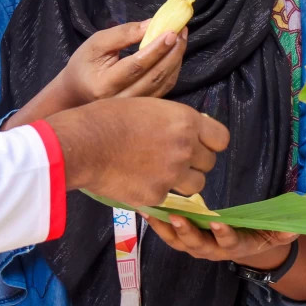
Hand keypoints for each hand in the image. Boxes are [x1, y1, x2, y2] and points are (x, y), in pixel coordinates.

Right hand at [45, 98, 229, 205]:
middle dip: (195, 162)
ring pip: (197, 186)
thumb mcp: (150, 107)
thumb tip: (189, 130)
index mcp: (186, 121)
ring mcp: (172, 174)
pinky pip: (169, 198)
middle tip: (176, 160)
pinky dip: (159, 192)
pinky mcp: (156, 196)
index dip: (211, 142)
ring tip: (163, 174)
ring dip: (184, 182)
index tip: (200, 144)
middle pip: (209, 164)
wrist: (84, 144)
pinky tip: (140, 181)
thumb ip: (174, 121)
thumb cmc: (110, 117)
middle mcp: (185, 148)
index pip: (221, 139)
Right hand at [66, 22, 186, 104]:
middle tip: (182, 32)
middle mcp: (120, 101)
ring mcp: (133, 109)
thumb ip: (122, 34)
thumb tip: (151, 25)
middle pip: (154, 76)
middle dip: (172, 52)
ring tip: (181, 39)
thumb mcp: (96, 44)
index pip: (136, 66)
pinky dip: (173, 70)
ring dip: (176, 60)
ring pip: (163, 84)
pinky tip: (175, 54)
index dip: (156, 49)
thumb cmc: (84, 65)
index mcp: (104, 85)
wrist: (77, 93)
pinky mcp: (143, 108)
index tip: (172, 32)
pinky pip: (165, 89)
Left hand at [144, 214, 298, 269]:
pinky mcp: (186, 241)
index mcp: (235, 247)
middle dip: (187, 232)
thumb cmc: (259, 236)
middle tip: (177, 217)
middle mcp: (213, 251)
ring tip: (152, 212)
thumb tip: (295, 229)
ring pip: (178, 242)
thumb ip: (283, 233)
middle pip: (197, 245)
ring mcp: (197, 247)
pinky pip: (169, 236)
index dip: (224, 234)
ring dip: (165, 228)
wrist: (247, 249)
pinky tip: (146, 210)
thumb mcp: (274, 235)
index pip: (229, 242)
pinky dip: (158, 225)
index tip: (218, 222)